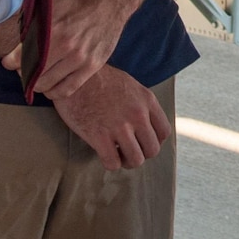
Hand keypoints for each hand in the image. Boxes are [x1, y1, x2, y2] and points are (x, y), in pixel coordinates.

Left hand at [0, 0, 132, 100]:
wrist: (108, 2)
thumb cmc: (76, 0)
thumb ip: (30, 12)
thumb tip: (7, 17)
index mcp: (52, 29)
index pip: (22, 55)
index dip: (11, 62)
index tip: (8, 62)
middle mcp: (66, 46)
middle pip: (34, 73)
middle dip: (24, 73)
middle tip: (23, 69)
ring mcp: (80, 58)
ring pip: (48, 84)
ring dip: (37, 84)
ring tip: (36, 78)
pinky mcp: (92, 66)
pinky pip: (68, 89)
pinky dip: (55, 92)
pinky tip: (50, 88)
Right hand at [51, 65, 171, 170]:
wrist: (75, 75)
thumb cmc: (100, 79)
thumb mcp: (130, 85)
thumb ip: (141, 104)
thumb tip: (146, 124)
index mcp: (147, 100)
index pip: (164, 132)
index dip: (154, 141)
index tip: (142, 141)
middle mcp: (137, 114)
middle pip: (152, 150)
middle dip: (141, 153)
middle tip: (128, 150)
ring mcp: (119, 126)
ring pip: (136, 160)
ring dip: (126, 161)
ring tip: (117, 154)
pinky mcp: (99, 136)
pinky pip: (113, 163)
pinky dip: (110, 163)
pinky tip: (104, 153)